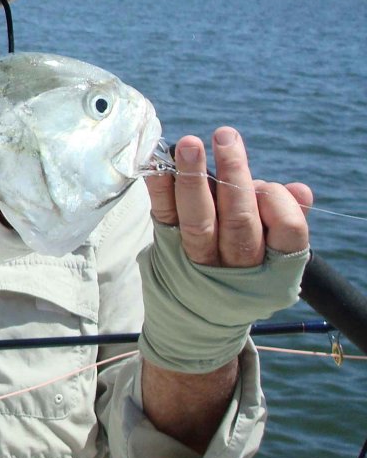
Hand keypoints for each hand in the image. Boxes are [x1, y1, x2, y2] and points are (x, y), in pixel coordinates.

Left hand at [138, 127, 312, 450]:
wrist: (200, 322)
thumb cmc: (246, 273)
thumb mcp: (275, 255)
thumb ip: (287, 220)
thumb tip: (300, 190)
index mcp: (273, 265)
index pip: (287, 231)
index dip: (279, 204)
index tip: (269, 186)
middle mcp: (236, 265)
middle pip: (239, 219)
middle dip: (234, 175)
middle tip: (226, 135)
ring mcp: (199, 259)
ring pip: (199, 219)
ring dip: (193, 178)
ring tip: (189, 144)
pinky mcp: (167, 248)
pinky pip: (163, 217)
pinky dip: (160, 189)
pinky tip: (157, 164)